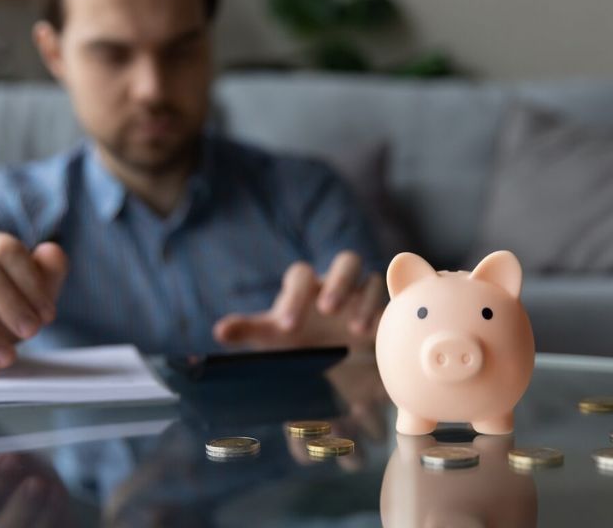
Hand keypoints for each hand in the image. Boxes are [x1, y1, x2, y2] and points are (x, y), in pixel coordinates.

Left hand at [213, 251, 385, 349]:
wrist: (325, 351)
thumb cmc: (295, 336)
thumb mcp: (271, 336)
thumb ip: (248, 329)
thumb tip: (219, 330)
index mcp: (305, 285)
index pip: (300, 276)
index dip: (293, 297)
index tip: (286, 327)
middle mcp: (336, 283)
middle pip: (347, 261)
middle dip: (339, 282)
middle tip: (328, 310)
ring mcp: (364, 295)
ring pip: (372, 281)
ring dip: (366, 303)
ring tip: (357, 332)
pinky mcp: (383, 312)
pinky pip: (393, 304)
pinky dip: (390, 315)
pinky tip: (384, 336)